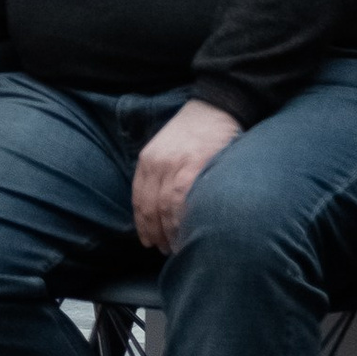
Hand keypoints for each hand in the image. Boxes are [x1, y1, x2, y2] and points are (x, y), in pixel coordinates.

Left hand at [131, 97, 241, 253]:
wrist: (217, 104)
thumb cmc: (197, 130)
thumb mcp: (169, 147)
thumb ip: (162, 172)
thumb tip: (162, 205)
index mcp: (147, 159)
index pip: (139, 199)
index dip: (142, 224)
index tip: (147, 240)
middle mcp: (155, 163)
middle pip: (148, 208)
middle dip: (154, 233)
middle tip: (164, 251)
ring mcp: (173, 165)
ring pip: (163, 209)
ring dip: (168, 233)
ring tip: (177, 249)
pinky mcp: (192, 166)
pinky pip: (180, 202)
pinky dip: (180, 222)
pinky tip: (186, 234)